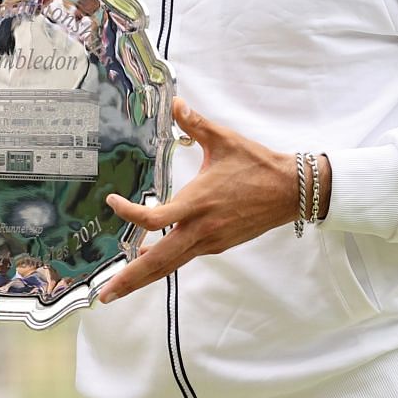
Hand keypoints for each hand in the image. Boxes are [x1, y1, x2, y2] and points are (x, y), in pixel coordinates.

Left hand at [96, 98, 309, 304]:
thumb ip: (195, 123)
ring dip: (144, 276)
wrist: (292, 191)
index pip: (155, 219)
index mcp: (198, 202)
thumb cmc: (257, 164)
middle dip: (131, 279)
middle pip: (159, 261)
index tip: (112, 202)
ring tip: (118, 288)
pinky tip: (148, 257)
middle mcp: (202, 228)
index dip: (130, 214)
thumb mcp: (224, 139)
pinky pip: (184, 256)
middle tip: (105, 295)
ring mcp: (211, 241)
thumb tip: (175, 102)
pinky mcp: (219, 245)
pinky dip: (164, 262)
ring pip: (171, 264)